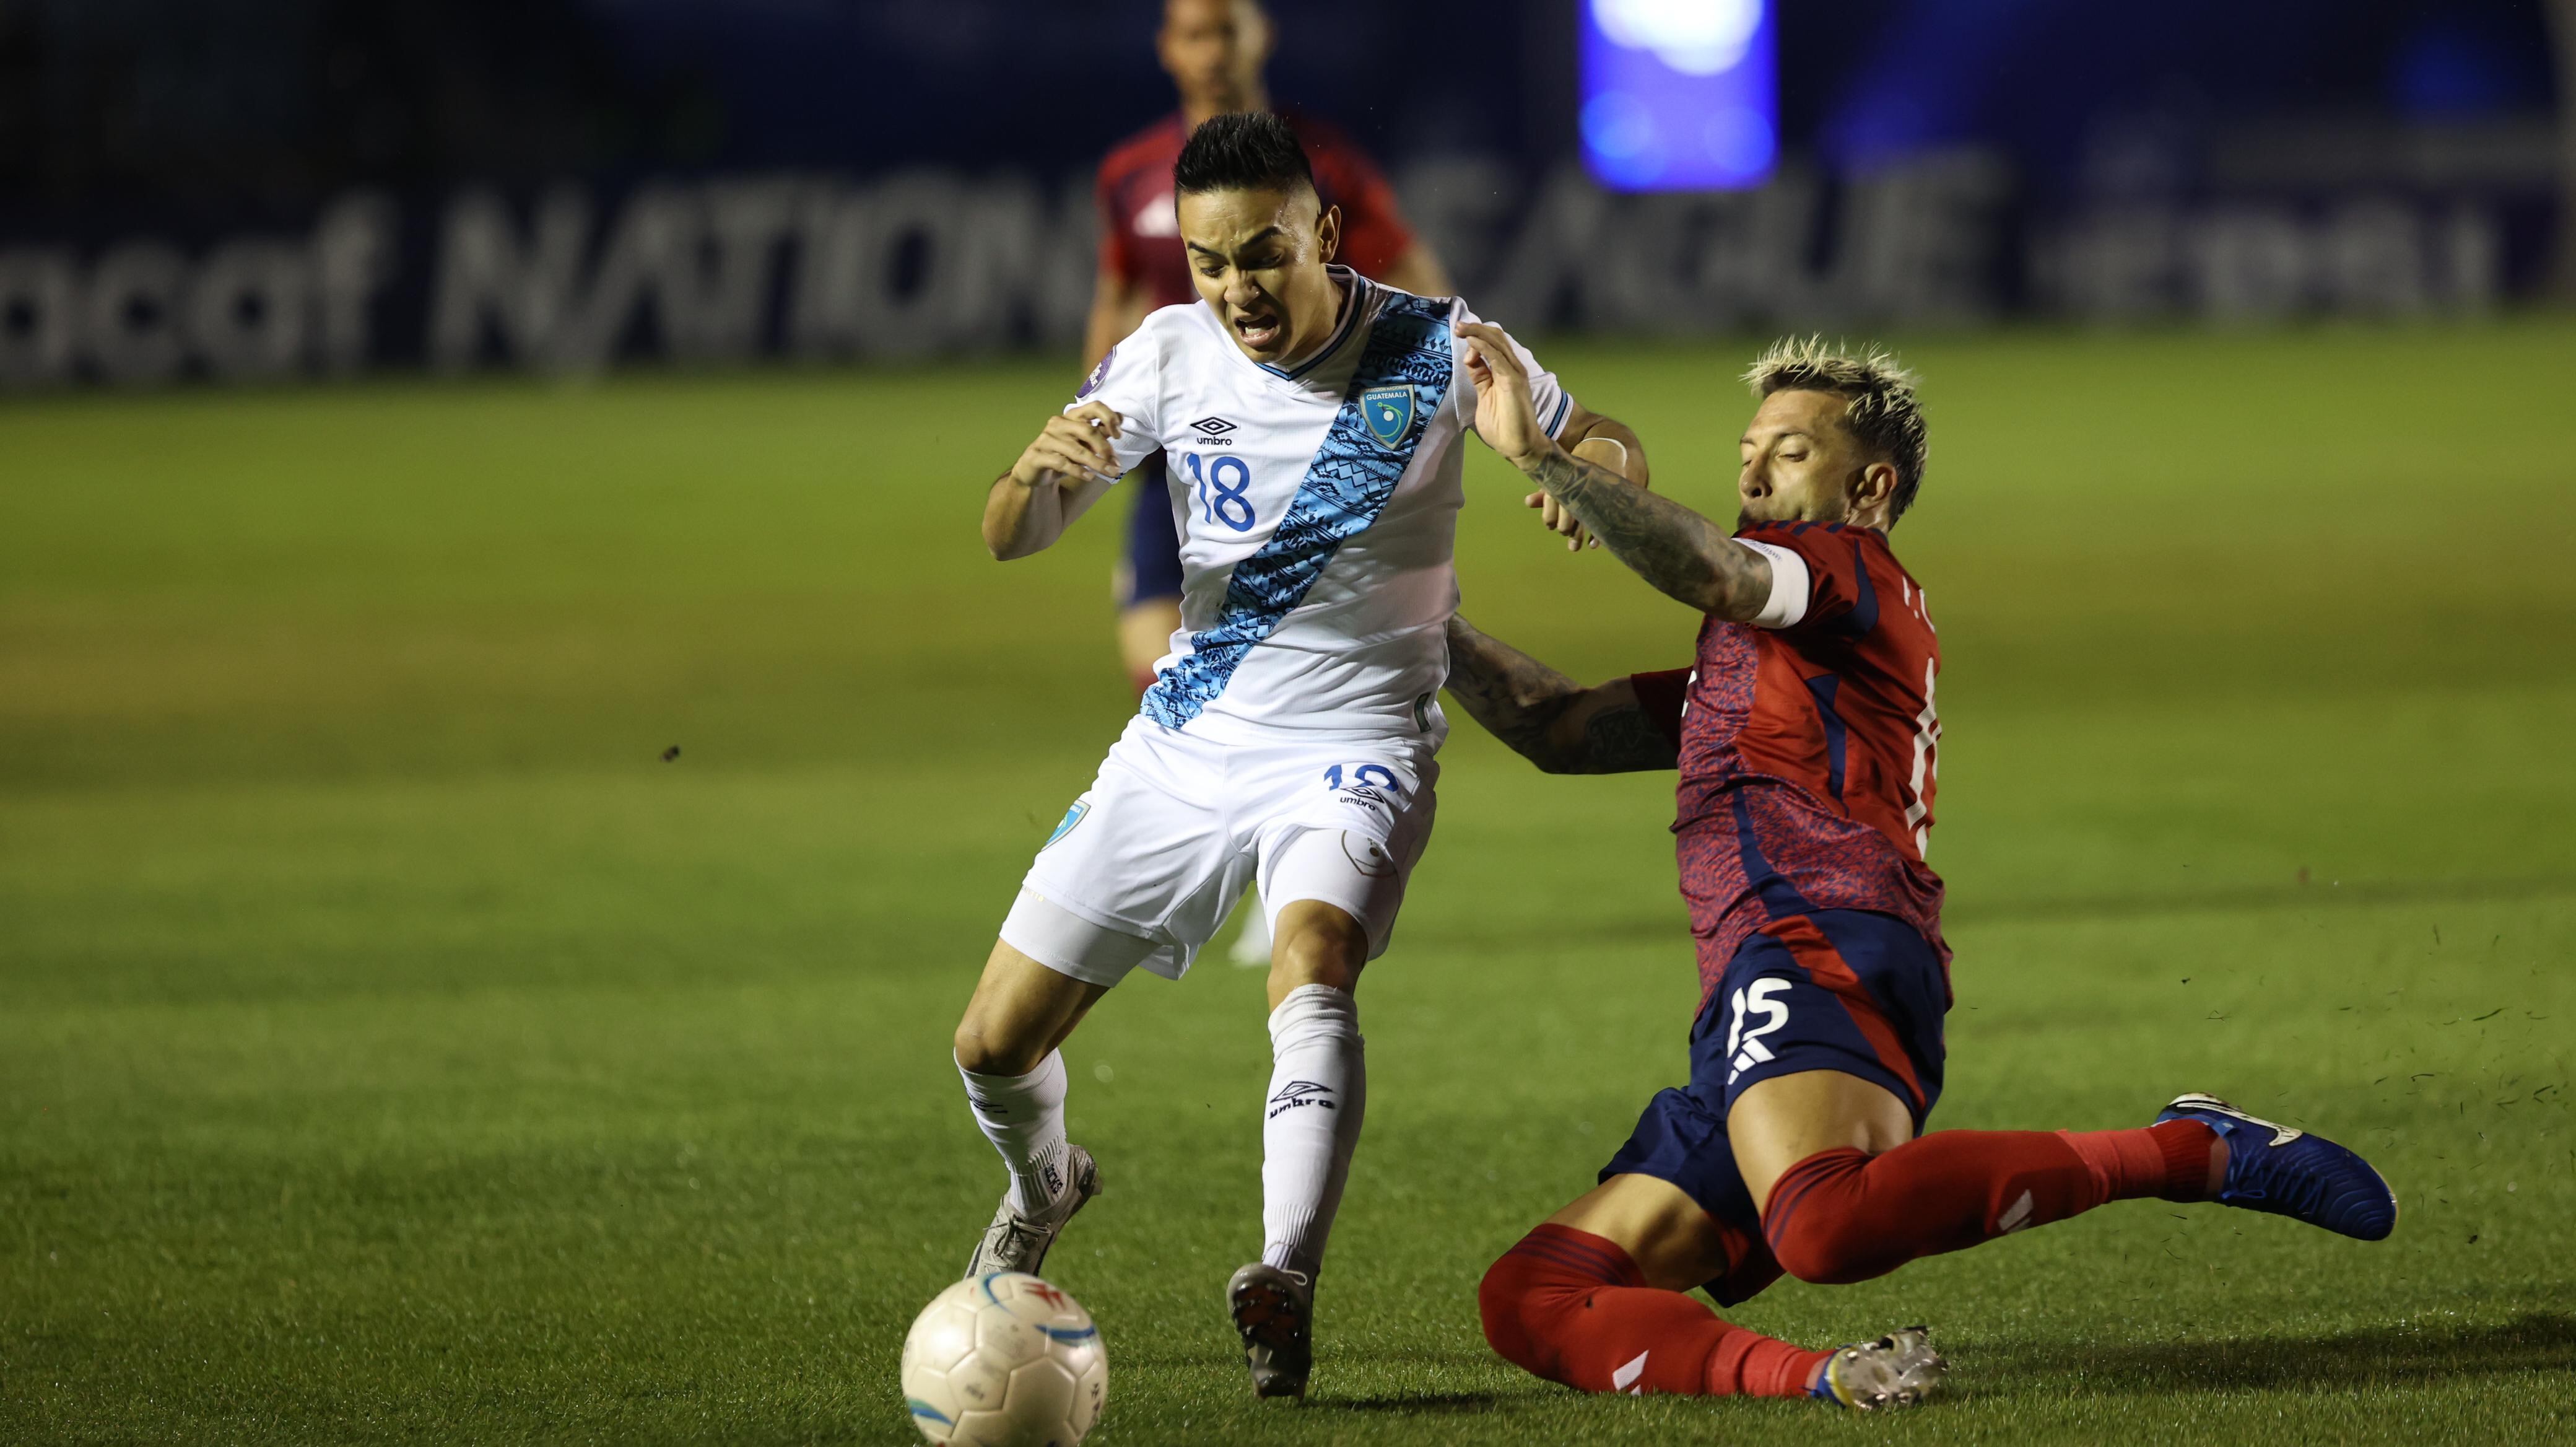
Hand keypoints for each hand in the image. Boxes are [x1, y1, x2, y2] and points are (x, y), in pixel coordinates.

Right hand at [1011, 403, 1123, 487]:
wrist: (1033, 472)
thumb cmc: (1062, 455)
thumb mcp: (1083, 445)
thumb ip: (1099, 434)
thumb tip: (1120, 421)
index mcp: (1071, 416)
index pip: (1094, 407)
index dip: (1109, 418)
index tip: (1119, 435)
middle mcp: (1058, 424)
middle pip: (1087, 430)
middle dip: (1105, 448)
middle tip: (1116, 464)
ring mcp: (1046, 439)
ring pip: (1077, 450)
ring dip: (1097, 464)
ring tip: (1110, 473)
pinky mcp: (1037, 456)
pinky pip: (1062, 463)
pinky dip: (1078, 471)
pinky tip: (1089, 477)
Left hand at [1455, 321, 1547, 466]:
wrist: (1519, 447)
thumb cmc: (1503, 427)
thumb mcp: (1484, 396)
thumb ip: (1479, 377)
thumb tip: (1469, 356)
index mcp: (1506, 370)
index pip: (1493, 343)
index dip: (1476, 335)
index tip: (1459, 333)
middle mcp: (1513, 367)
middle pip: (1496, 337)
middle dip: (1475, 328)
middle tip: (1457, 325)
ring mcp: (1515, 373)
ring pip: (1497, 342)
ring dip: (1477, 333)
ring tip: (1461, 328)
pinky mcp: (1513, 381)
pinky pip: (1497, 358)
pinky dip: (1483, 347)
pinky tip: (1471, 342)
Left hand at [1528, 437, 1634, 550]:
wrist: (1606, 447)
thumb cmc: (1579, 465)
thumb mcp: (1563, 475)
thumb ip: (1547, 491)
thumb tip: (1527, 503)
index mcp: (1570, 480)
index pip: (1557, 502)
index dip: (1551, 517)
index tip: (1550, 526)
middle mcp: (1584, 486)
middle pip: (1573, 514)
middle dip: (1567, 529)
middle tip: (1566, 540)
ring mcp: (1600, 491)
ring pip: (1589, 518)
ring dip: (1580, 534)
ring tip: (1573, 547)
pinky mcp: (1614, 494)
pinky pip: (1607, 517)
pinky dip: (1599, 533)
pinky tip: (1593, 544)